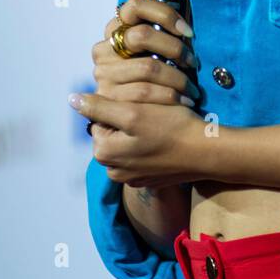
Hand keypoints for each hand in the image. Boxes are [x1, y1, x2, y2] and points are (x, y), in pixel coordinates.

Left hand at [69, 91, 206, 188]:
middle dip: (127, 119)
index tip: (139, 103)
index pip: (99, 118)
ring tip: (160, 124)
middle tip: (152, 112)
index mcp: (104, 154)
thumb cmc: (171, 129)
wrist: (207, 153)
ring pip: (127, 142)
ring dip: (139, 131)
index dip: (118, 105)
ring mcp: (132, 178)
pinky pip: (141, 155)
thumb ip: (99, 107)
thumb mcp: (132, 113)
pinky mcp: (148, 179)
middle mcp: (113, 171)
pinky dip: (150, 144)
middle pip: (112, 131)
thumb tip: (72, 99)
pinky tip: (166, 138)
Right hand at [92, 0, 199, 107]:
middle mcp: (104, 48)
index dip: (165, 14)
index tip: (187, 32)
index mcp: (115, 28)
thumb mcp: (151, 52)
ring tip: (193, 88)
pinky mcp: (107, 96)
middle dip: (175, 48)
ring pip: (148, 66)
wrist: (127, 117)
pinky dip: (171, 96)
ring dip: (178, 78)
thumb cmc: (149, 76)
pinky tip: (185, 100)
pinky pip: (144, 91)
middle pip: (142, 35)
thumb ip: (161, 36)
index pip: (136, 5)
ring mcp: (104, 72)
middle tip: (192, 62)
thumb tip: (187, 30)